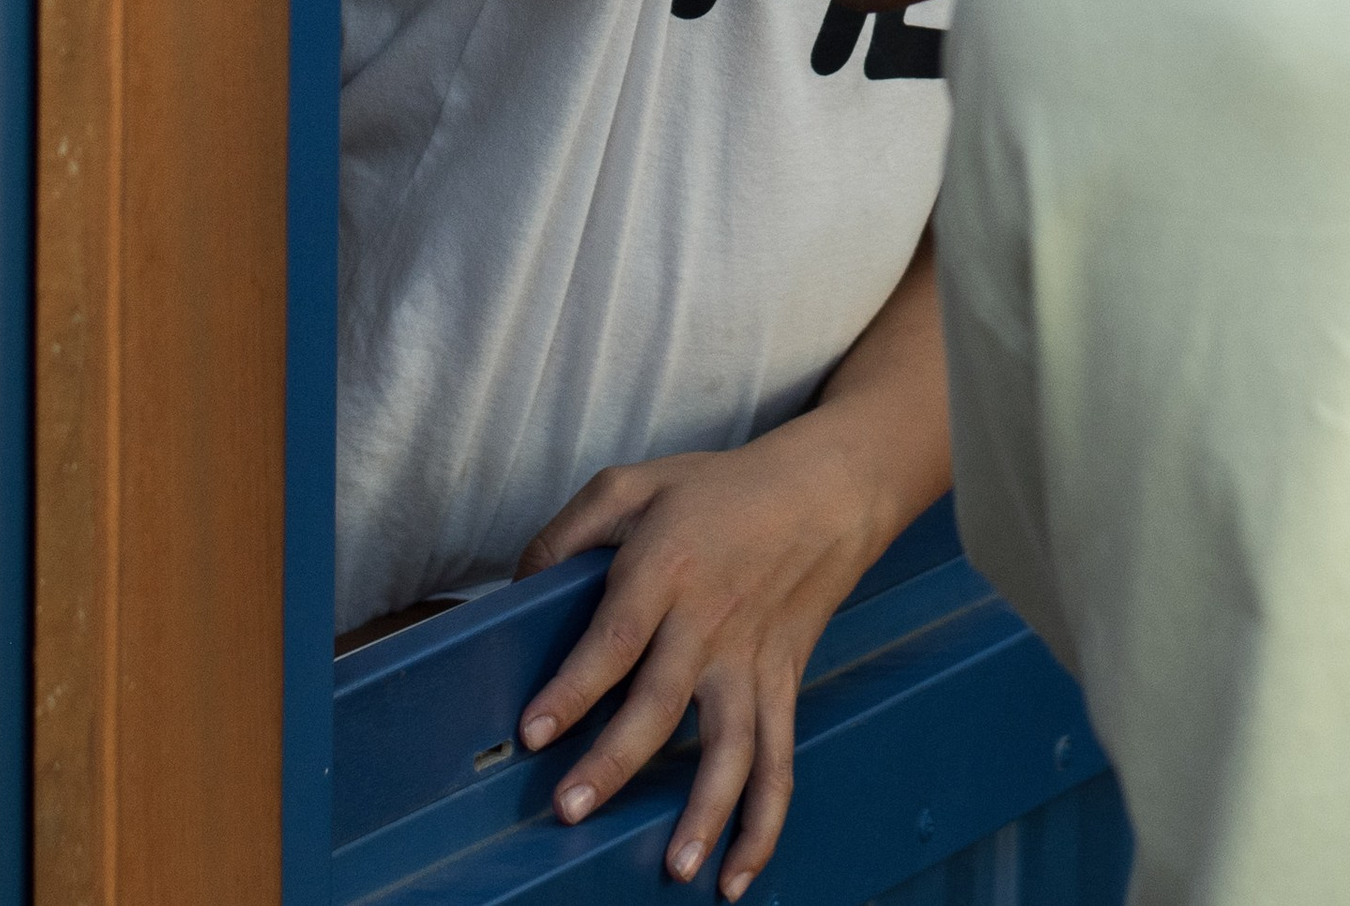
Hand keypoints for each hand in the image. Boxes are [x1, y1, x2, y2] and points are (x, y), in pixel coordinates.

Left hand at [516, 248, 948, 893]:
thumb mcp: (637, 483)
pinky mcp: (782, 683)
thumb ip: (570, 531)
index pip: (616, 635)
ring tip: (674, 867)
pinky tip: (737, 874)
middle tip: (570, 810)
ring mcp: (751, 659)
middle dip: (616, 760)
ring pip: (732, 744)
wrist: (828, 489)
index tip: (535, 731)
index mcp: (667, 568)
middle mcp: (709, 621)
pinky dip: (765, 820)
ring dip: (705, 809)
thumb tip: (521, 589)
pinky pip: (777, 759)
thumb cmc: (722, 488)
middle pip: (662, 701)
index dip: (575, 685)